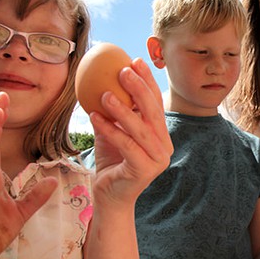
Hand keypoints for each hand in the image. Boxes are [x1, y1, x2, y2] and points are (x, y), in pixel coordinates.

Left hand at [88, 58, 172, 207]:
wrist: (109, 197)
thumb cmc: (111, 162)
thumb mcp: (112, 131)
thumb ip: (112, 111)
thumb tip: (99, 78)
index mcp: (161, 134)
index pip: (156, 103)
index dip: (147, 81)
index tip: (134, 61)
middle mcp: (164, 146)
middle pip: (153, 112)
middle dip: (139, 88)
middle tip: (124, 71)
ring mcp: (157, 160)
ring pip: (141, 129)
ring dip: (122, 109)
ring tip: (105, 93)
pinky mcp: (144, 171)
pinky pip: (127, 146)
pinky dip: (111, 130)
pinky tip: (95, 116)